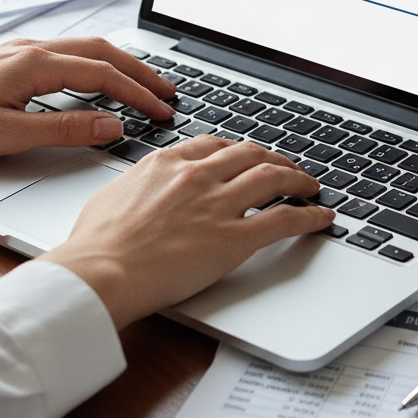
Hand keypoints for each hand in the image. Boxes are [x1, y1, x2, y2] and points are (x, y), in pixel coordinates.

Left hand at [0, 36, 176, 157]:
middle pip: (103, 51)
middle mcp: (32, 48)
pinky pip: (67, 52)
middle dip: (141, 70)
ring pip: (86, 47)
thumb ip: (65, 130)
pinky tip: (98, 78)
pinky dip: (96, 63)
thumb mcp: (8, 135)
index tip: (162, 111)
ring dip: (120, 63)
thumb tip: (111, 126)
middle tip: (169, 90)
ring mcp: (22, 49)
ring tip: (144, 82)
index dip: (138, 94)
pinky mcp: (12, 57)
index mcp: (35, 64)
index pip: (104, 75)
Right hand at [41, 136, 333, 327]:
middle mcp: (197, 176)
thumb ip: (138, 185)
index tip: (248, 157)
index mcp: (167, 163)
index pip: (215, 145)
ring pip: (274, 178)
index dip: (240, 151)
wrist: (99, 272)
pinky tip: (321, 217)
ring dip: (299, 180)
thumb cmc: (96, 245)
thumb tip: (142, 188)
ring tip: (311, 187)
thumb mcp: (112, 196)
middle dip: (274, 159)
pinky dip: (309, 215)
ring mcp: (218, 205)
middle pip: (251, 154)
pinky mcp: (234, 238)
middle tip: (286, 169)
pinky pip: (284, 218)